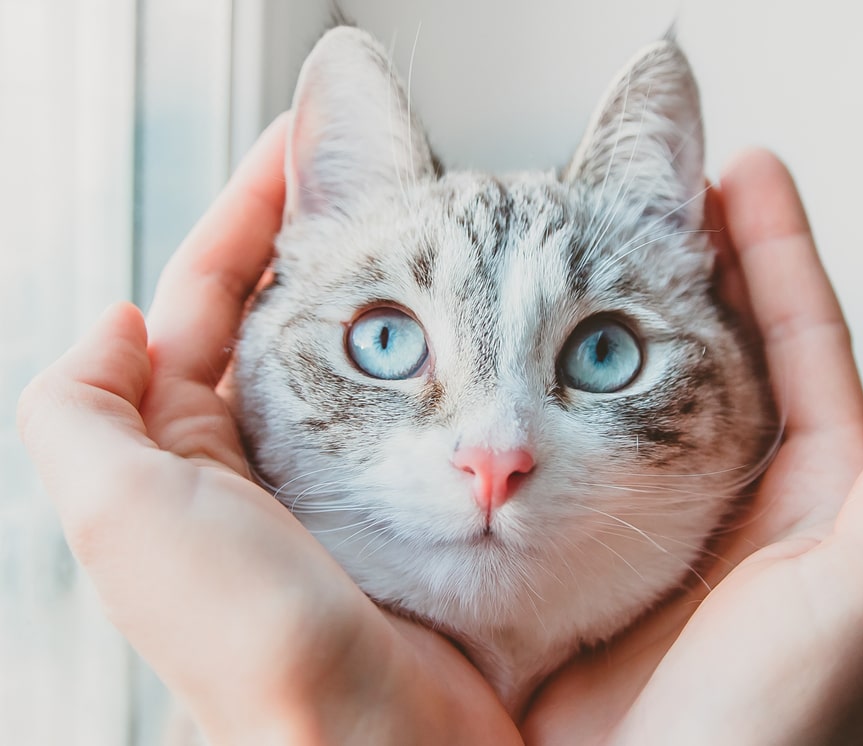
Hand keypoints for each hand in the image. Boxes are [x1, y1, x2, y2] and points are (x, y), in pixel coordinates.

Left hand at [17, 117, 519, 745]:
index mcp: (173, 453)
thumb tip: (113, 325)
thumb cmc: (259, 642)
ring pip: (348, 355)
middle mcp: (245, 462)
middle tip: (373, 171)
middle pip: (275, 315)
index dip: (245, 217)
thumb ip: (81, 412)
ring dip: (374, 289)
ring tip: (421, 225)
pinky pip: (408, 406)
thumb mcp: (124, 520)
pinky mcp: (397, 501)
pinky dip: (429, 357)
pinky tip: (460, 324)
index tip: (302, 146)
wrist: (384, 741)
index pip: (198, 302)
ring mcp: (329, 480)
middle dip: (314, 237)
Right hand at [520, 150, 862, 744]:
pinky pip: (583, 442)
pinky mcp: (594, 538)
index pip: (802, 345)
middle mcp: (741, 492)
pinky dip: (565, 389)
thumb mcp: (860, 603)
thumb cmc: (773, 729)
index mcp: (819, 494)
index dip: (775, 253)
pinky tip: (540, 353)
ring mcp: (662, 510)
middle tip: (659, 188)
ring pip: (647, 387)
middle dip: (699, 262)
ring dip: (628, 314)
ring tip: (598, 244)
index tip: (742, 171)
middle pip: (722, 348)